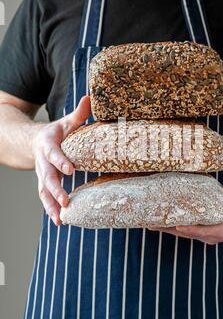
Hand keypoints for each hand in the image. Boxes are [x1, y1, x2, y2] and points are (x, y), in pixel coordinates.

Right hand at [32, 96, 90, 225]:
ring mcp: (42, 175)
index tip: (71, 170)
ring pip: (43, 192)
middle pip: (47, 178)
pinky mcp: (44, 184)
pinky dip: (51, 210)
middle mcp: (43, 163)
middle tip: (65, 201)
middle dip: (55, 190)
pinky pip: (45, 198)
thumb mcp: (66, 122)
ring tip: (60, 219)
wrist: (36, 141)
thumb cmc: (57, 132)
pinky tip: (60, 221)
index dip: (61, 161)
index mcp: (48, 145)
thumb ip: (78, 114)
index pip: (54, 154)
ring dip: (51, 206)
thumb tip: (90, 98)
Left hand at [148, 180, 222, 244]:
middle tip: (151, 223)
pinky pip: (183, 227)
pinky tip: (156, 219)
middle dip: (169, 229)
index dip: (189, 229)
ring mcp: (203, 233)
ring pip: (182, 232)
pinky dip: (169, 224)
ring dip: (165, 228)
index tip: (175, 225)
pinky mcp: (199, 228)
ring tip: (148, 221)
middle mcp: (211, 235)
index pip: (203, 232)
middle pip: (187, 233)